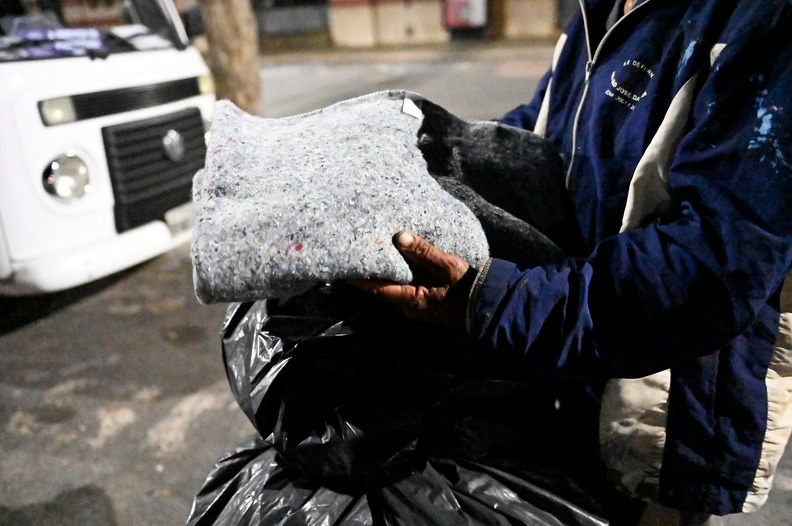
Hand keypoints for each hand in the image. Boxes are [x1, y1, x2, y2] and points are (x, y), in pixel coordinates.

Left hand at [349, 231, 475, 330]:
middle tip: (356, 250)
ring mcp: (417, 306)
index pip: (377, 289)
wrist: (491, 307)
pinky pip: (405, 286)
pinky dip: (397, 273)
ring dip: (384, 271)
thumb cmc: (470, 289)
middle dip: (370, 271)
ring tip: (372, 250)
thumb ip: (424, 252)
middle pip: (382, 288)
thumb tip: (400, 237)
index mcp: (412, 301)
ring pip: (394, 286)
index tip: (343, 264)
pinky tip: (395, 258)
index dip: (359, 277)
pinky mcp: (425, 300)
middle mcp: (410, 307)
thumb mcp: (448, 267)